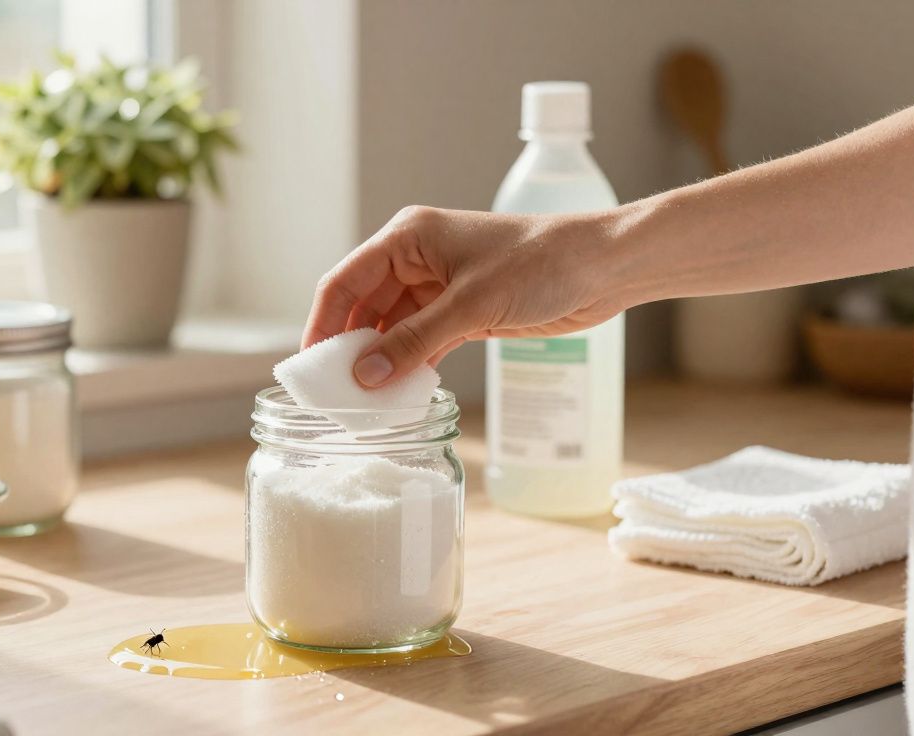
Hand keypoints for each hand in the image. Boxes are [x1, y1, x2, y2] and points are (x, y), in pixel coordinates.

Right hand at [303, 205, 627, 387]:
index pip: (345, 282)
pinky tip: (402, 394)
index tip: (310, 368)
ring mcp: (440, 288)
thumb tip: (365, 376)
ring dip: (382, 363)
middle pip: (364, 308)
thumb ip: (416, 341)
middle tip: (335, 394)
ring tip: (366, 403)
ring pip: (393, 330)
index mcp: (407, 237)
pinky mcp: (464, 312)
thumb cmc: (541, 263)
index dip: (323, 325)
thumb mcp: (471, 304)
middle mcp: (417, 259)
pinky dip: (412, 367)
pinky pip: (422, 343)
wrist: (604, 268)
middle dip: (350, 349)